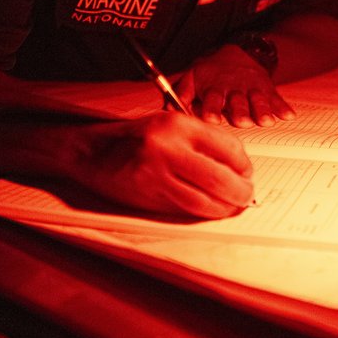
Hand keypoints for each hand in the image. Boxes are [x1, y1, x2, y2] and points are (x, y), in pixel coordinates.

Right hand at [64, 112, 254, 218]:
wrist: (90, 152)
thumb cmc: (134, 137)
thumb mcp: (169, 124)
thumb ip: (202, 140)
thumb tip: (237, 165)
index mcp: (178, 125)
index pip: (228, 147)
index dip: (244, 165)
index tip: (247, 172)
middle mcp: (168, 148)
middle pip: (221, 178)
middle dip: (241, 192)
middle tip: (246, 195)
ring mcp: (156, 174)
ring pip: (205, 201)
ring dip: (225, 208)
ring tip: (232, 206)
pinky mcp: (148, 196)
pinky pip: (184, 209)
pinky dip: (202, 212)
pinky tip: (209, 210)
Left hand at [177, 44, 295, 127]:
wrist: (238, 52)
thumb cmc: (212, 72)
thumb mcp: (193, 77)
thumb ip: (182, 93)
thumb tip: (168, 108)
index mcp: (215, 87)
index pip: (213, 99)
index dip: (212, 109)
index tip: (211, 118)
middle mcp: (234, 89)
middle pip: (238, 102)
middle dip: (239, 112)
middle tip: (242, 121)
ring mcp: (252, 89)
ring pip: (257, 101)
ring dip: (262, 111)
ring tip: (265, 121)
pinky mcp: (268, 90)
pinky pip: (277, 99)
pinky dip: (283, 108)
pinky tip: (288, 115)